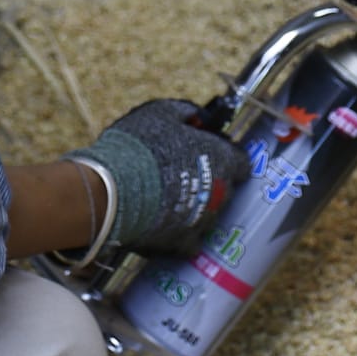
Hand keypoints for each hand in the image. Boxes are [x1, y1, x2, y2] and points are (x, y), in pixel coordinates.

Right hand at [65, 99, 250, 257]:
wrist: (115, 190)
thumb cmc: (140, 146)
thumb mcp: (162, 112)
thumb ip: (185, 112)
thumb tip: (197, 116)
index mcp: (221, 159)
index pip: (241, 161)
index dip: (226, 154)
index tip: (210, 150)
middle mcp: (220, 192)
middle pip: (224, 187)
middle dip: (209, 179)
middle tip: (182, 170)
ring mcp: (203, 221)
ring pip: (207, 212)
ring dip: (194, 204)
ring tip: (167, 196)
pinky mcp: (183, 243)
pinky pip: (189, 239)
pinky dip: (179, 230)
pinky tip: (164, 221)